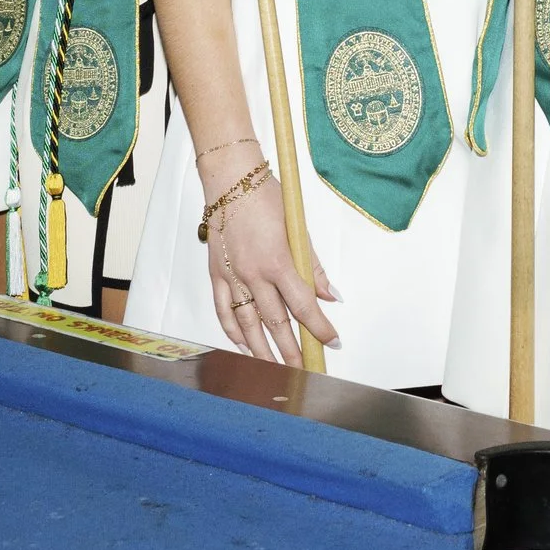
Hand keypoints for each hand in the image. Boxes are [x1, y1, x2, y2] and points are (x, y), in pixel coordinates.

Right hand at [201, 149, 338, 364]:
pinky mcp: (216, 273)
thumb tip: (330, 295)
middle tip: (304, 369)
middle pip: (275, 322)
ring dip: (262, 350)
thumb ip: (313, 265)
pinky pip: (223, 309)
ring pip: (247, 324)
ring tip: (275, 368)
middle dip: (292, 350)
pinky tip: (244, 344)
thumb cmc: (266, 197)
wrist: (230, 179)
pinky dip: (233, 330)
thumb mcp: (298, 227)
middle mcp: (253, 274)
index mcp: (278, 261)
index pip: (303, 305)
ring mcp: (232, 276)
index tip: (333, 342)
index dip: (320, 327)